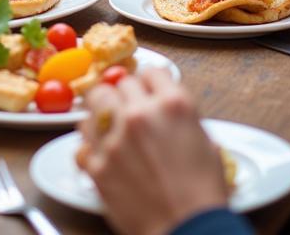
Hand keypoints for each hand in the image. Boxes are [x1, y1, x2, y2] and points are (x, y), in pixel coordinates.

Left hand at [77, 69, 227, 234]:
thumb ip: (184, 118)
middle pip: (121, 83)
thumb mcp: (207, 144)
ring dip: (103, 109)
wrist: (186, 231)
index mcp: (173, 104)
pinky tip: (99, 148)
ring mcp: (115, 137)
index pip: (152, 71)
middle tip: (131, 110)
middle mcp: (140, 114)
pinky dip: (90, 141)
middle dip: (127, 95)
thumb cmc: (203, 195)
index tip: (149, 91)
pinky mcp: (97, 164)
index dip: (151, 82)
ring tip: (109, 122)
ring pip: (95, 100)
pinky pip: (82, 138)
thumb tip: (169, 109)